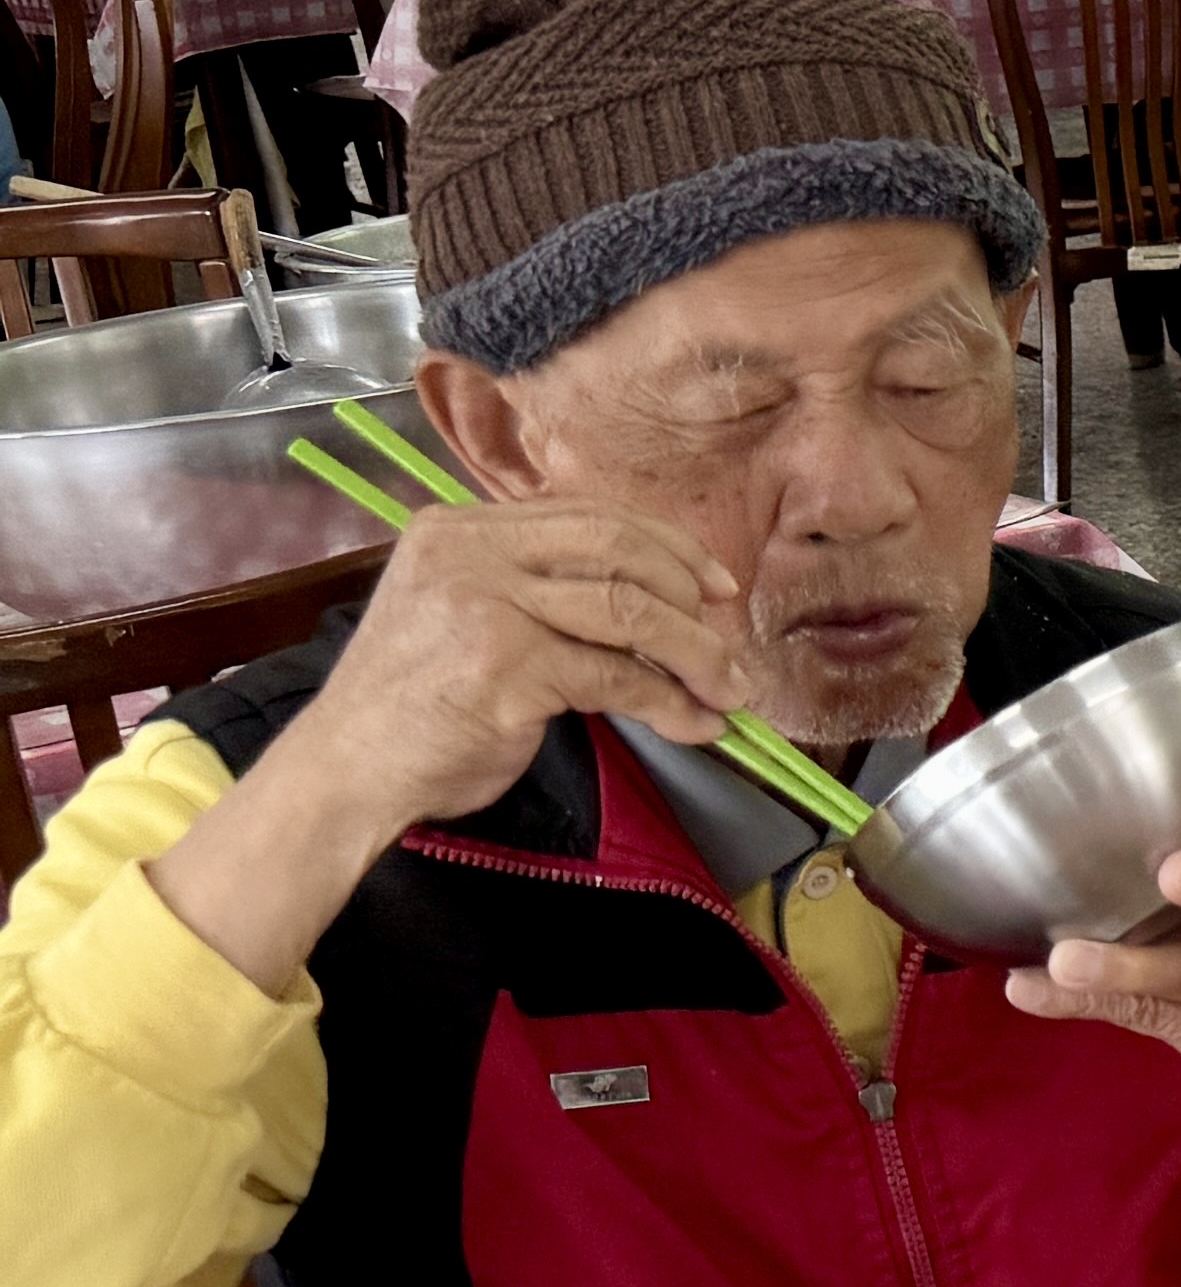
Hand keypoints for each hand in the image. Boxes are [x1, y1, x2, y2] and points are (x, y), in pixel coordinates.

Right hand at [286, 499, 759, 837]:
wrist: (347, 770)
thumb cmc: (414, 703)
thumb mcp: (467, 614)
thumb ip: (538, 588)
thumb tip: (661, 599)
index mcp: (460, 530)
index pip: (590, 516)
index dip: (667, 547)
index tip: (715, 582)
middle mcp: (469, 553)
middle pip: (619, 553)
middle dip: (690, 597)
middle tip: (728, 642)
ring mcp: (486, 606)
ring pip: (630, 613)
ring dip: (696, 655)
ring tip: (728, 691)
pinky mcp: (506, 667)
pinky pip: (617, 677)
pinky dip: (669, 704)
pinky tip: (694, 725)